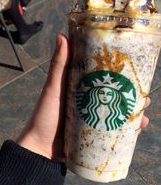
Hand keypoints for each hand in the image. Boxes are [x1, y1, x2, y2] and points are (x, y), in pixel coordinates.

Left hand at [17, 33, 149, 160]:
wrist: (41, 149)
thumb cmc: (44, 116)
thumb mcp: (53, 88)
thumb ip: (58, 65)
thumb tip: (61, 35)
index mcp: (78, 87)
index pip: (100, 75)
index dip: (115, 71)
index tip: (130, 66)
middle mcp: (86, 100)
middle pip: (112, 93)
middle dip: (129, 92)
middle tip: (143, 92)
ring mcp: (91, 117)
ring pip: (117, 110)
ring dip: (132, 110)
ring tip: (144, 110)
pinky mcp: (93, 133)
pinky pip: (113, 128)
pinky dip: (127, 128)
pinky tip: (138, 127)